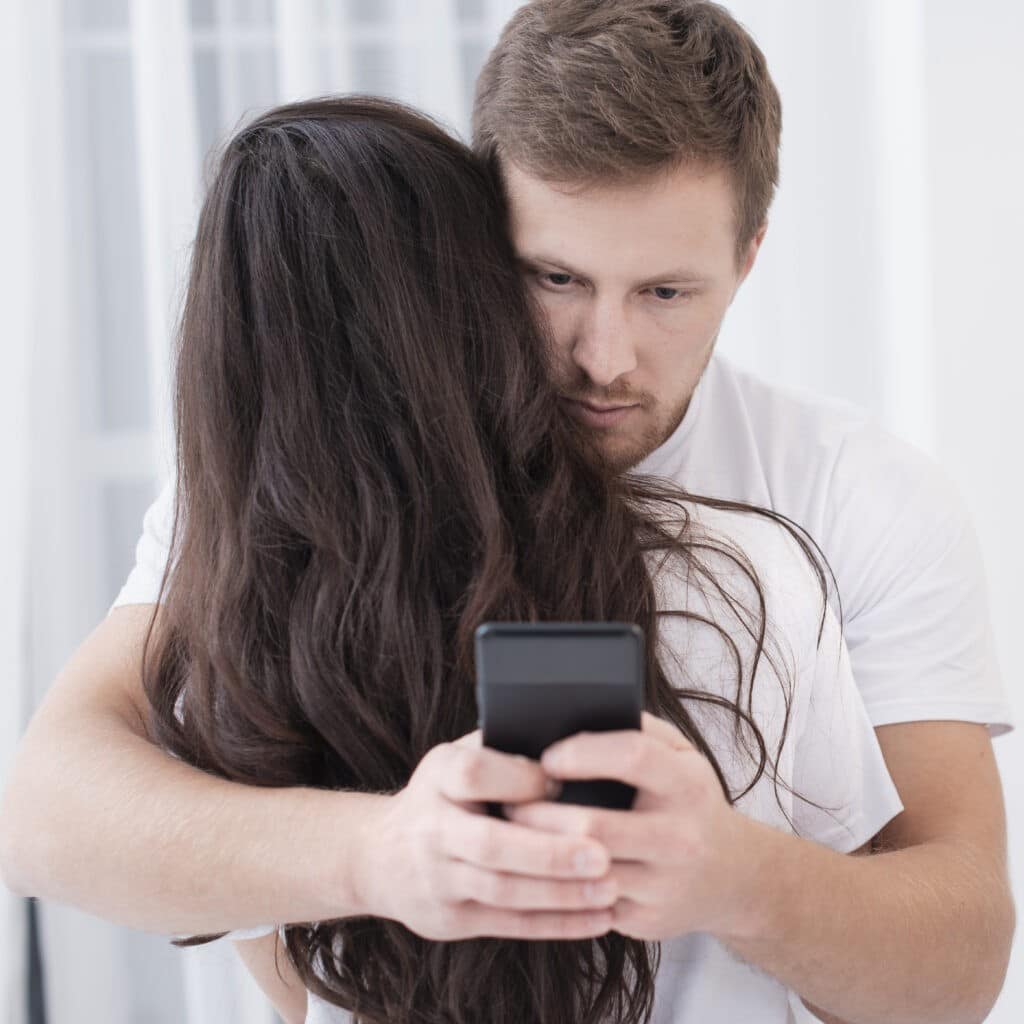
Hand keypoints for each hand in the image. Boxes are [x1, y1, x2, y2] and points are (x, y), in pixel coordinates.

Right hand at [349, 730, 619, 941]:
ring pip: (503, 890)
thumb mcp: (459, 758)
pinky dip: (556, 923)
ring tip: (611, 888)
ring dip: (561, 893)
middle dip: (549, 852)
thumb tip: (571, 741)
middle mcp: (431, 828)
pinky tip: (597, 917)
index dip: (519, 779)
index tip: (563, 782)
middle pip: (490, 844)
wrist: (383, 855)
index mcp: (439, 776)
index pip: (474, 774)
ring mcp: (437, 877)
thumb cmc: (445, 794)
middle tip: (603, 854)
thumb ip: (503, 750)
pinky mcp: (450, 918)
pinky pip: (509, 924)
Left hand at [503, 711, 756, 940]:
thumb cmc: (691, 801)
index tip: (547, 756)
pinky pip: (586, 901)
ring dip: (537, 850)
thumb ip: (641, 728)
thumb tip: (581, 709)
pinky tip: (535, 865)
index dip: (582, 753)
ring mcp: (664, 885)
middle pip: (594, 824)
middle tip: (508, 799)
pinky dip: (554, 881)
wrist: (735, 876)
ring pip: (583, 869)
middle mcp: (681, 837)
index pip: (632, 757)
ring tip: (511, 831)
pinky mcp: (645, 920)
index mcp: (688, 784)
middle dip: (539, 812)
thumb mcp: (683, 755)